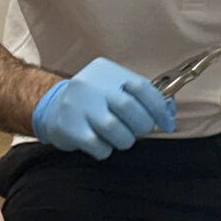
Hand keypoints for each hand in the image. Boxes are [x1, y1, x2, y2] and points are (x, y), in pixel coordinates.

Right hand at [30, 59, 173, 159]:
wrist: (51, 108)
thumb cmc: (93, 102)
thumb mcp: (113, 90)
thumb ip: (141, 98)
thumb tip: (169, 113)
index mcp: (106, 71)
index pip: (141, 87)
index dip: (159, 108)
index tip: (167, 124)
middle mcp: (91, 84)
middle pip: (129, 107)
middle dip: (142, 125)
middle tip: (140, 131)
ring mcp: (78, 106)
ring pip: (115, 129)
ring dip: (125, 139)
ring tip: (120, 138)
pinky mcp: (69, 128)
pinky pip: (98, 145)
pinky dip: (106, 149)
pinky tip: (101, 145)